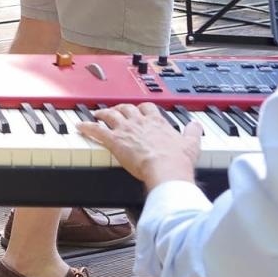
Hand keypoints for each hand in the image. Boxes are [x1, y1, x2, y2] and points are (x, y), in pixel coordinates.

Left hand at [77, 103, 201, 188]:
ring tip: (97, 114)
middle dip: (120, 108)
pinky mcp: (114, 140)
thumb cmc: (177, 160)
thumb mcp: (191, 144)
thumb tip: (197, 126)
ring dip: (102, 113)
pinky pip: (96, 130)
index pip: (147, 107)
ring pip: (110, 115)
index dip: (142, 107)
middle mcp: (139, 122)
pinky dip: (87, 127)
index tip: (140, 109)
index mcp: (157, 121)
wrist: (165, 169)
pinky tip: (80, 126)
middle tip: (116, 110)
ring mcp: (125, 130)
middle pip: (126, 108)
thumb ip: (193, 132)